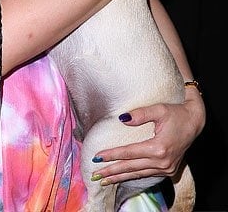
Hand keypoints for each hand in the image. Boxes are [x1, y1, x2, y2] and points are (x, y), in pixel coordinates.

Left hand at [90, 92, 205, 184]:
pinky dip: (133, 176)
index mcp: (159, 148)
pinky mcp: (168, 170)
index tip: (97, 156)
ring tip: (104, 180)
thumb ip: (140, 114)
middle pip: (131, 167)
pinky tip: (122, 177)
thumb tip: (122, 118)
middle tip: (95, 174)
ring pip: (138, 174)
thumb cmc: (176, 114)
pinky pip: (146, 174)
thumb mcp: (159, 109)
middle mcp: (162, 162)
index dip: (112, 155)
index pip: (130, 153)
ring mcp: (166, 168)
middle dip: (112, 171)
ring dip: (120, 177)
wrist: (194, 122)